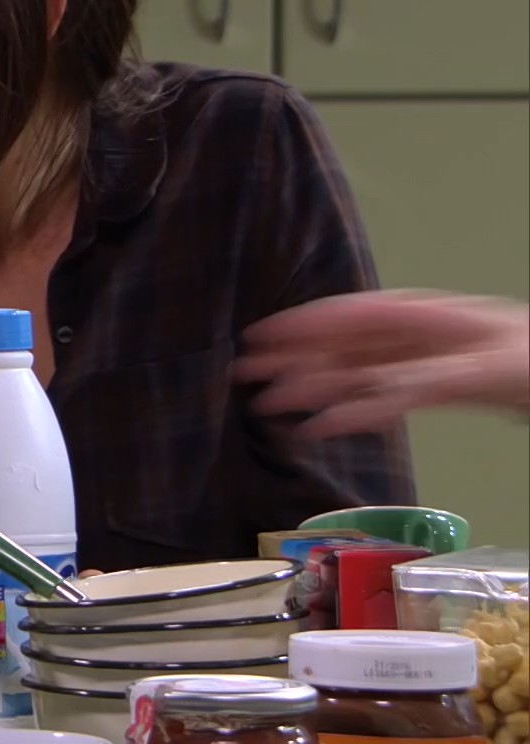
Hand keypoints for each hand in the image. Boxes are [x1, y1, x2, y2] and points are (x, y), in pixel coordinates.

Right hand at [237, 289, 529, 437]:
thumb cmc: (528, 362)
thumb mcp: (482, 370)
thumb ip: (423, 379)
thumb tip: (368, 389)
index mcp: (417, 316)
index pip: (345, 316)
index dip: (298, 325)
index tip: (255, 336)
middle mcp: (408, 336)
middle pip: (338, 346)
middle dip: (291, 359)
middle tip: (242, 375)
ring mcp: (416, 362)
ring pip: (349, 374)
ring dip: (308, 388)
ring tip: (266, 408)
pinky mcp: (428, 388)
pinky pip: (375, 399)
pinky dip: (344, 413)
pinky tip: (318, 428)